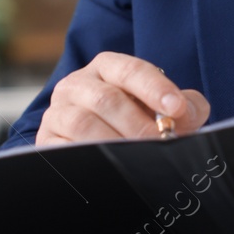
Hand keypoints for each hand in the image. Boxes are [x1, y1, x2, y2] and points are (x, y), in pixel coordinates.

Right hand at [36, 52, 210, 145]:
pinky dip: (91, 156)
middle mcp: (77, 84)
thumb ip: (185, 106)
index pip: (130, 70)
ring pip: (84, 124)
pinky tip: (111, 165)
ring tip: (140, 157)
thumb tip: (186, 111)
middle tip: (161, 142)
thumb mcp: (163, 110)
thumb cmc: (138, 122)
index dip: (154, 88)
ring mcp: (58, 112)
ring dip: (116, 142)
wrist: (102, 147)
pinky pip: (65, 148)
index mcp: (106, 68)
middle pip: (107, 99)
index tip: (176, 107)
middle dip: (138, 124)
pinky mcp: (46, 139)